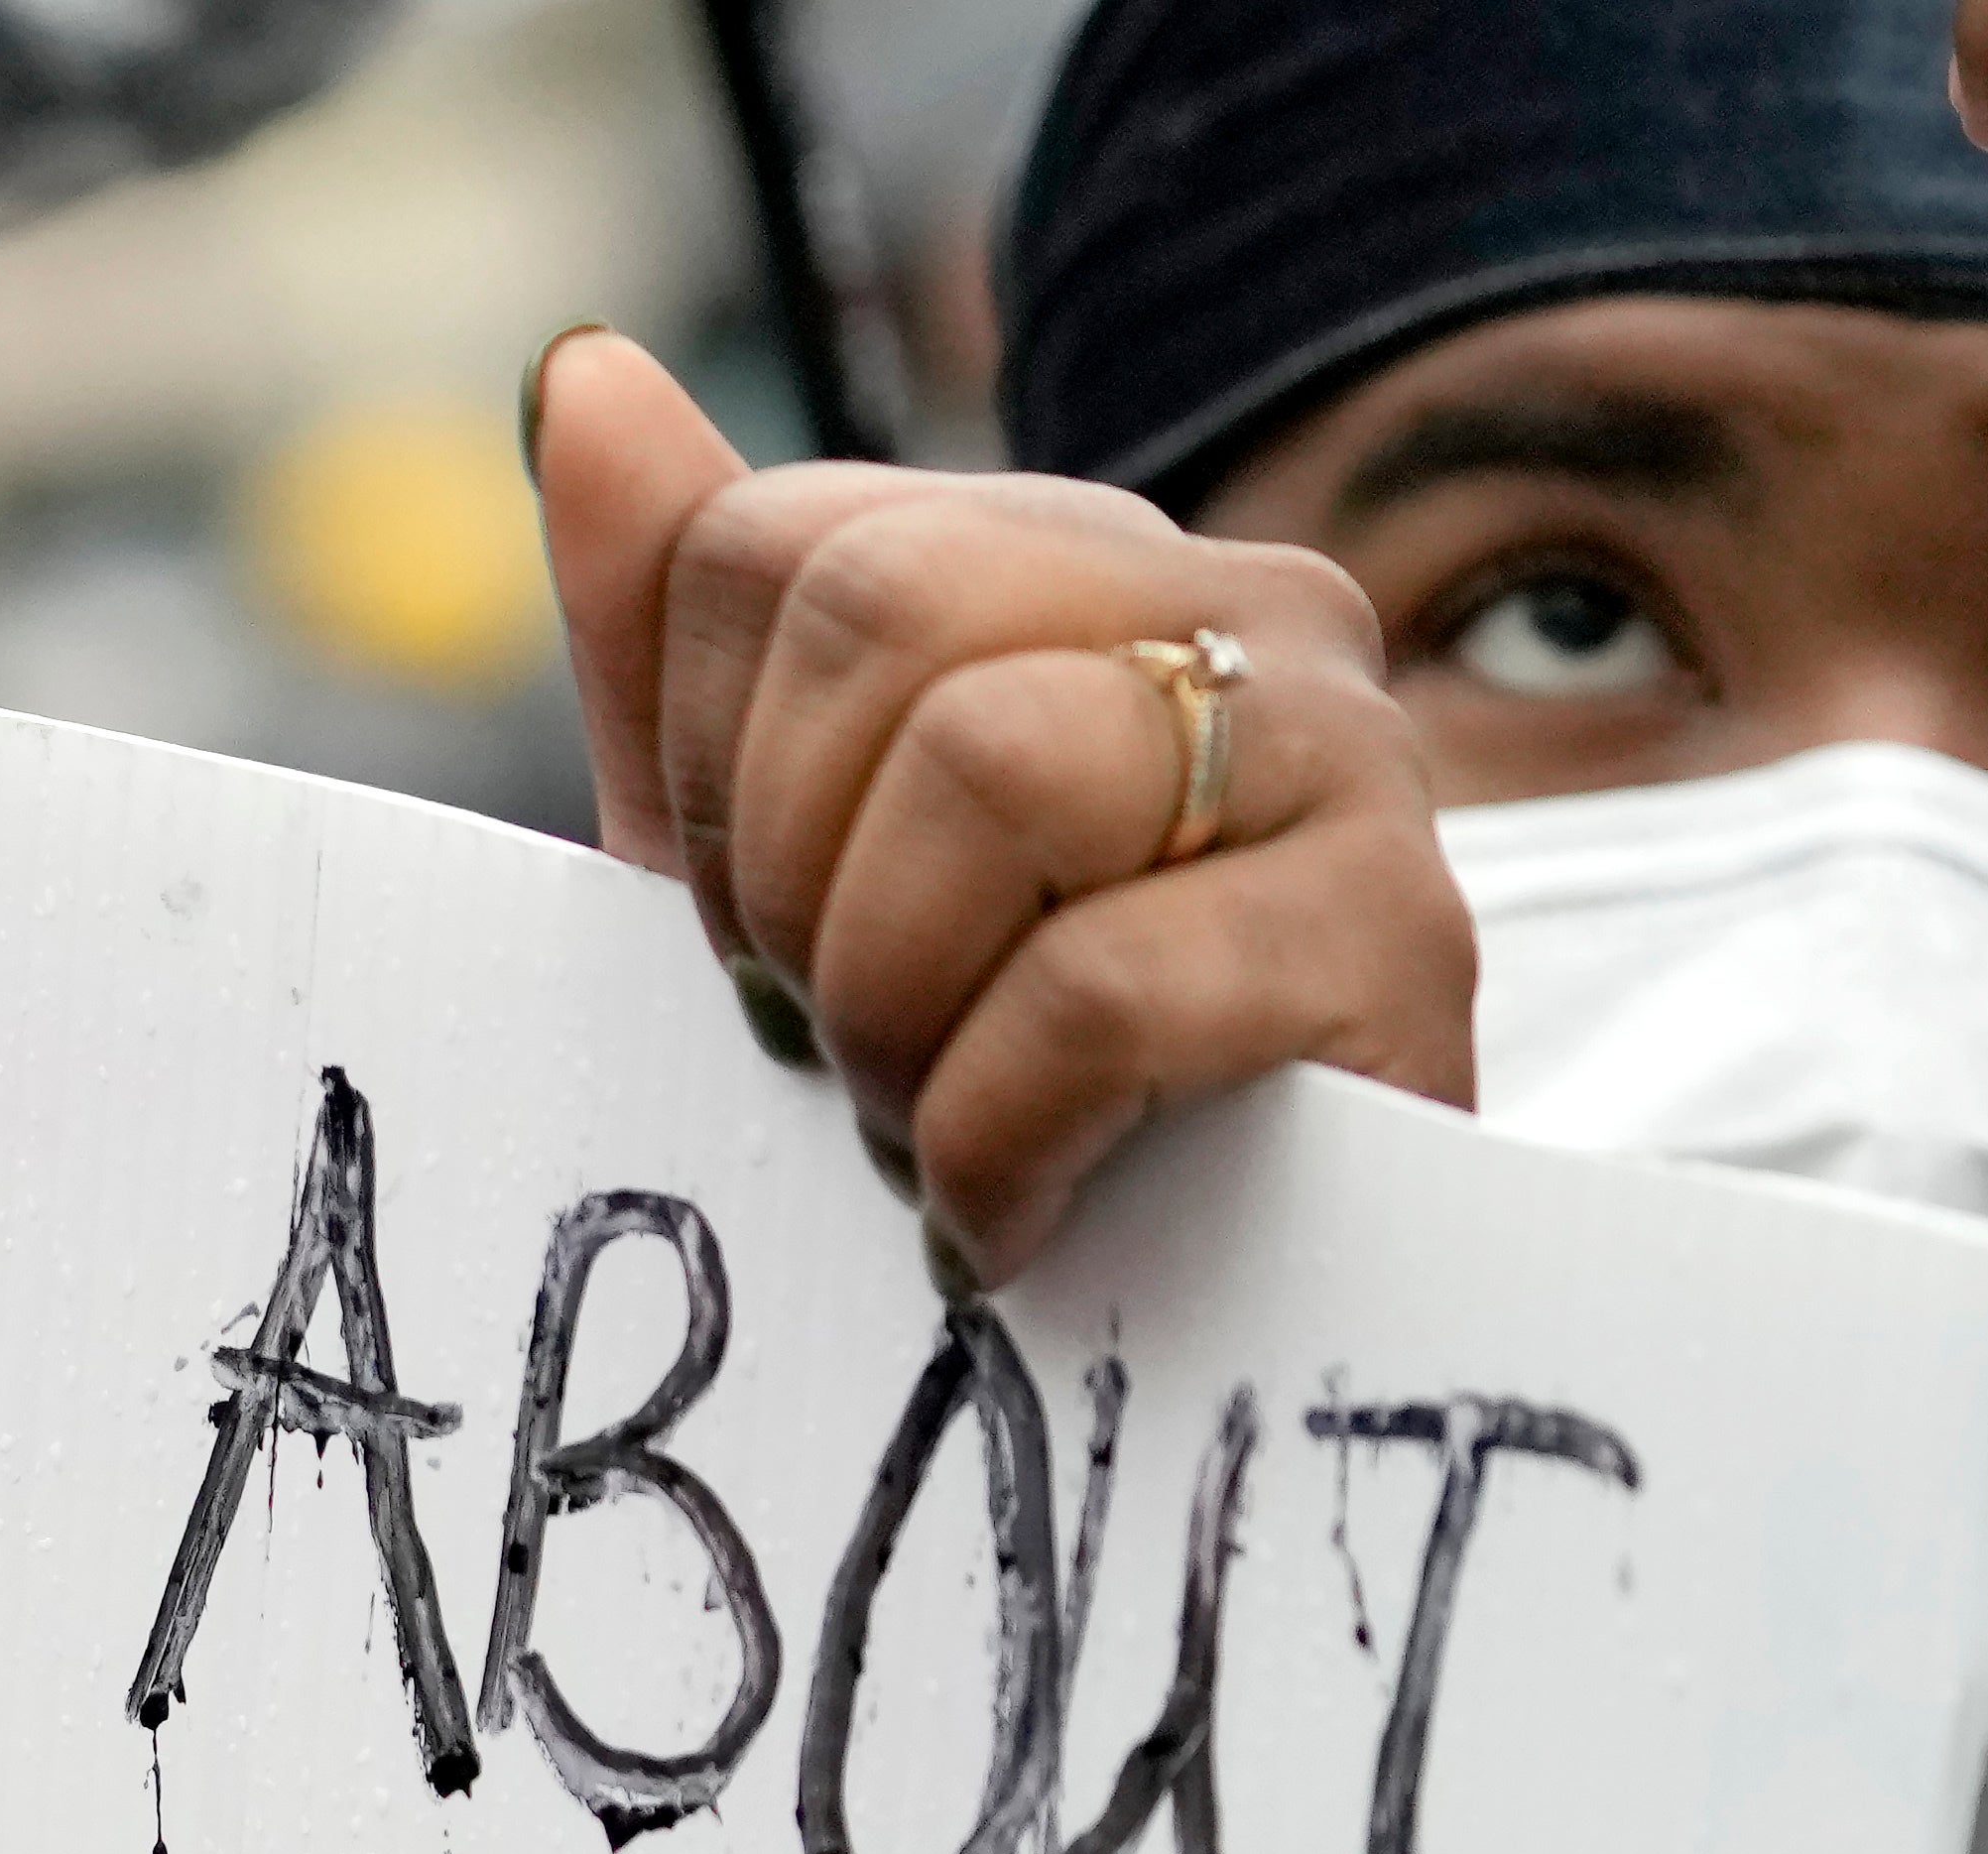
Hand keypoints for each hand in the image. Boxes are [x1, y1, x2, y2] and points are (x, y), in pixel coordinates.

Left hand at [524, 329, 1470, 1283]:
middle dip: (789, 886)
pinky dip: (990, 1140)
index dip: (707, 782)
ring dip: (891, 1013)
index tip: (758, 949)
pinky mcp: (1404, 942)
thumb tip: (583, 381)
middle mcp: (1238, 607)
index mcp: (1073, 567)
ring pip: (996, 767)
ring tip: (921, 1126)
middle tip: (832, 1048)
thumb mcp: (768, 870)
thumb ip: (676, 634)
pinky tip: (1001, 1215)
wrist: (1215, 1337)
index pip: (777, 546)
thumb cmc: (981, 1093)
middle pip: (884, 616)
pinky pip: (1101, 985)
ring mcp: (1349, 755)